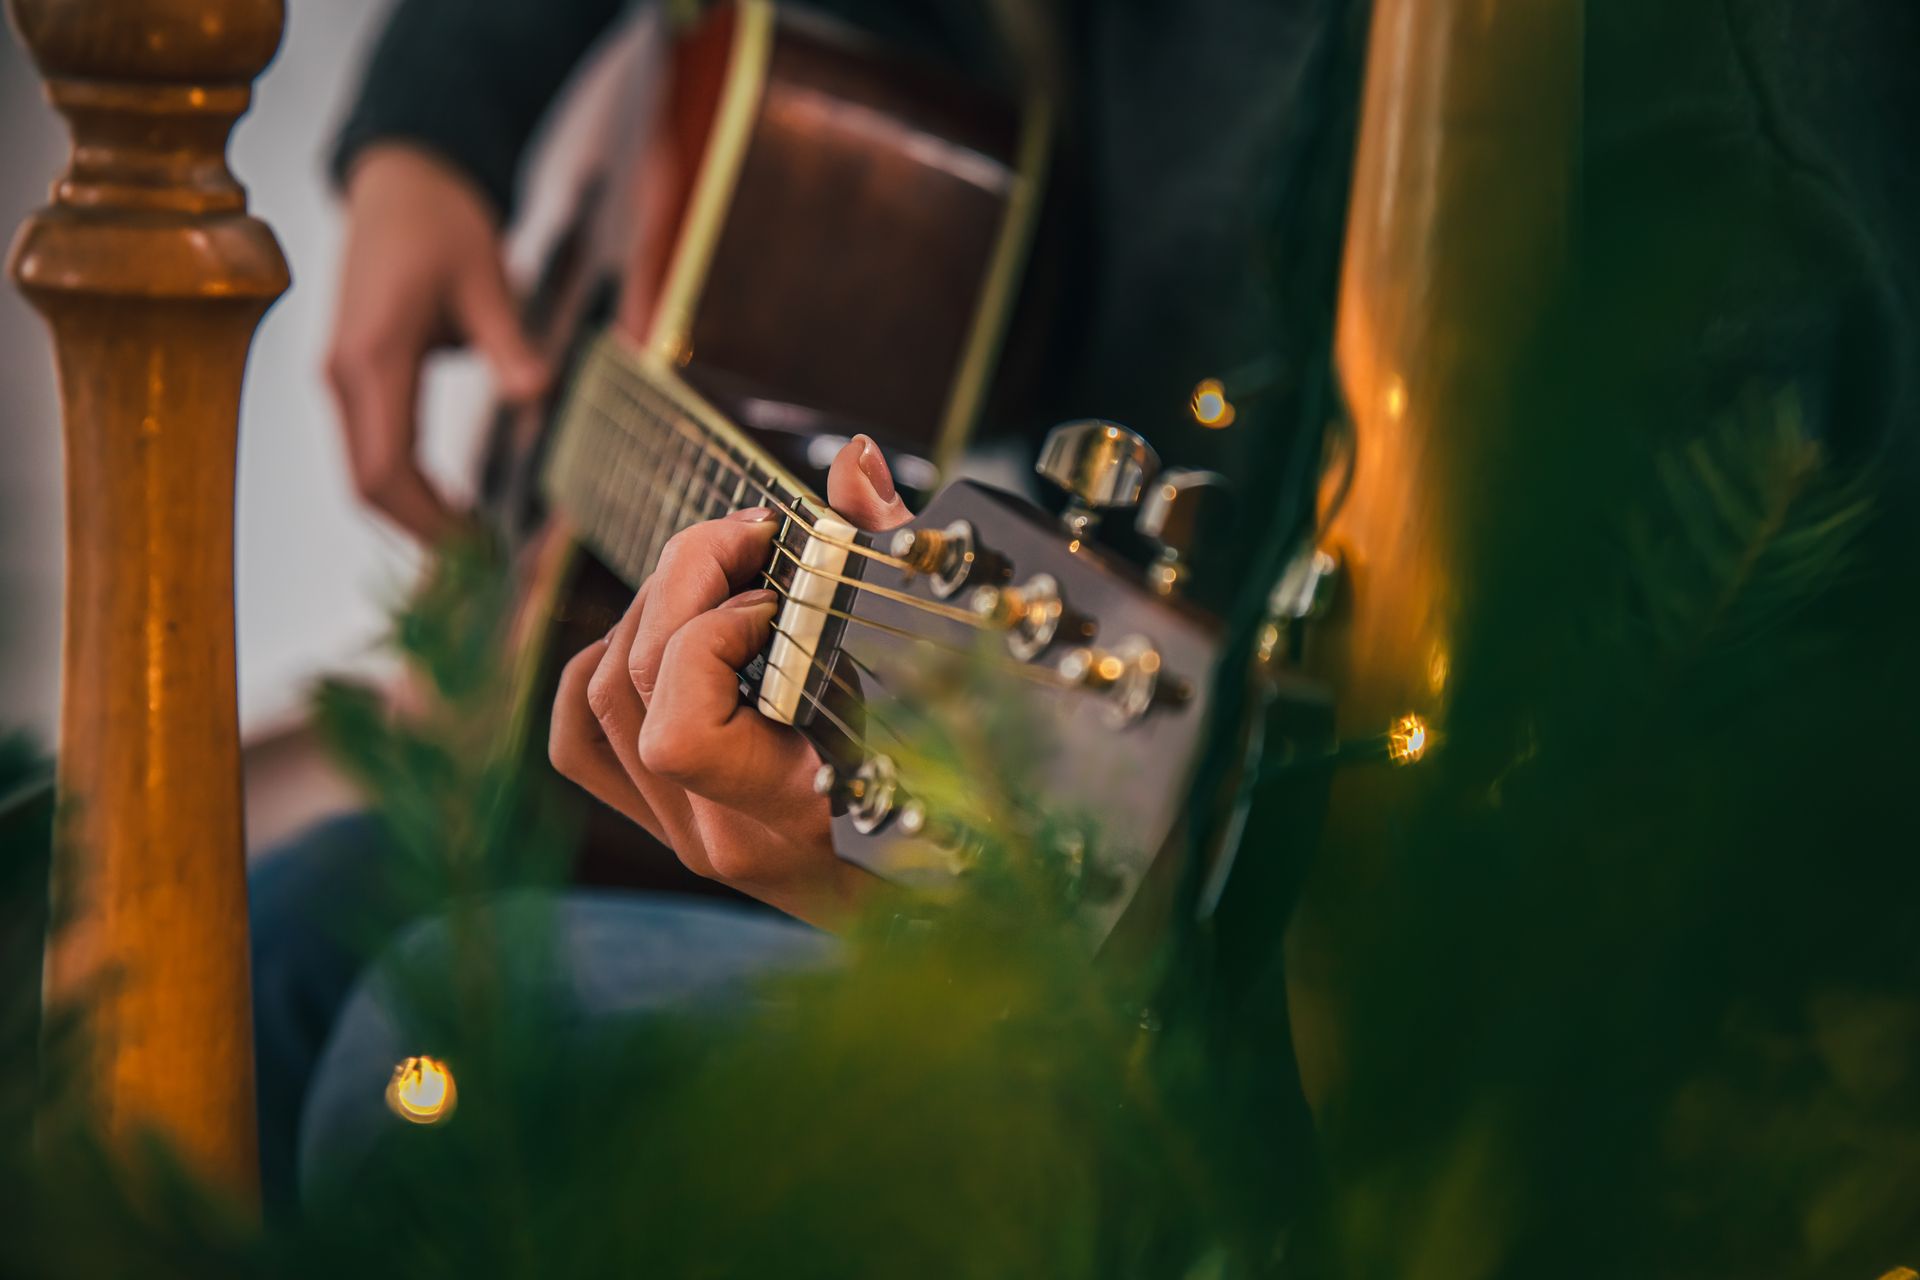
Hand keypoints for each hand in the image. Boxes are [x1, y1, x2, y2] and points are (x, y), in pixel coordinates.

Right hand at [325, 145, 549, 541]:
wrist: (398, 178)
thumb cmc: (442, 220)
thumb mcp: (485, 274)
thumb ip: (507, 340)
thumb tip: (535, 394)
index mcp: (373, 356)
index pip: (385, 468)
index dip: (428, 521)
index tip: (478, 551)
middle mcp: (344, 375)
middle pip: (369, 484)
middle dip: (422, 532)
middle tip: (486, 563)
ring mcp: (343, 377)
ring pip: (366, 472)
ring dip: (415, 514)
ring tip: (477, 542)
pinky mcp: (355, 375)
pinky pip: (374, 449)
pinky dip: (409, 486)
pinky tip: (454, 505)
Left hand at [548, 437, 915, 927]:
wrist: (955, 903)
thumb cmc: (973, 787)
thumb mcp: (947, 674)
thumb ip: (894, 557)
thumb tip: (854, 460)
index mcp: (795, 815)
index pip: (682, 730)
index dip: (712, 635)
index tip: (782, 591)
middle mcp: (724, 835)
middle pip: (632, 685)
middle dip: (684, 577)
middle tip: (751, 534)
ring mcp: (688, 835)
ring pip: (600, 698)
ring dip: (650, 606)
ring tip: (719, 570)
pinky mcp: (670, 822)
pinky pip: (582, 741)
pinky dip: (602, 666)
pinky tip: (662, 631)